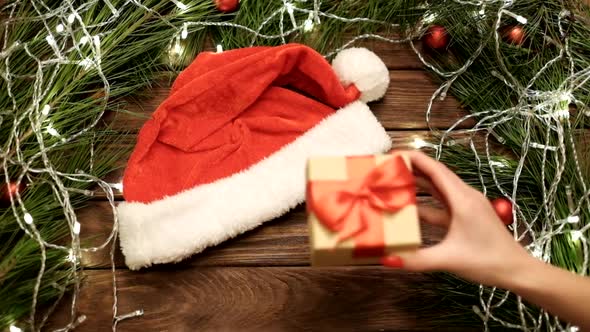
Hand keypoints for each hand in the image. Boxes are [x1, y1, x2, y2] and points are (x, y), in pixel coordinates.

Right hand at [382, 151, 533, 288]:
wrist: (516, 270)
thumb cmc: (488, 261)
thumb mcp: (449, 259)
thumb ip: (418, 259)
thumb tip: (388, 258)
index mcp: (462, 199)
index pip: (435, 169)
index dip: (414, 158)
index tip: (393, 154)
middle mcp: (465, 197)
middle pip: (435, 175)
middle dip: (411, 169)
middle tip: (387, 168)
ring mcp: (466, 206)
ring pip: (438, 189)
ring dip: (418, 184)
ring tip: (394, 183)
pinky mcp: (466, 217)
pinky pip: (442, 204)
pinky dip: (426, 203)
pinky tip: (410, 208)